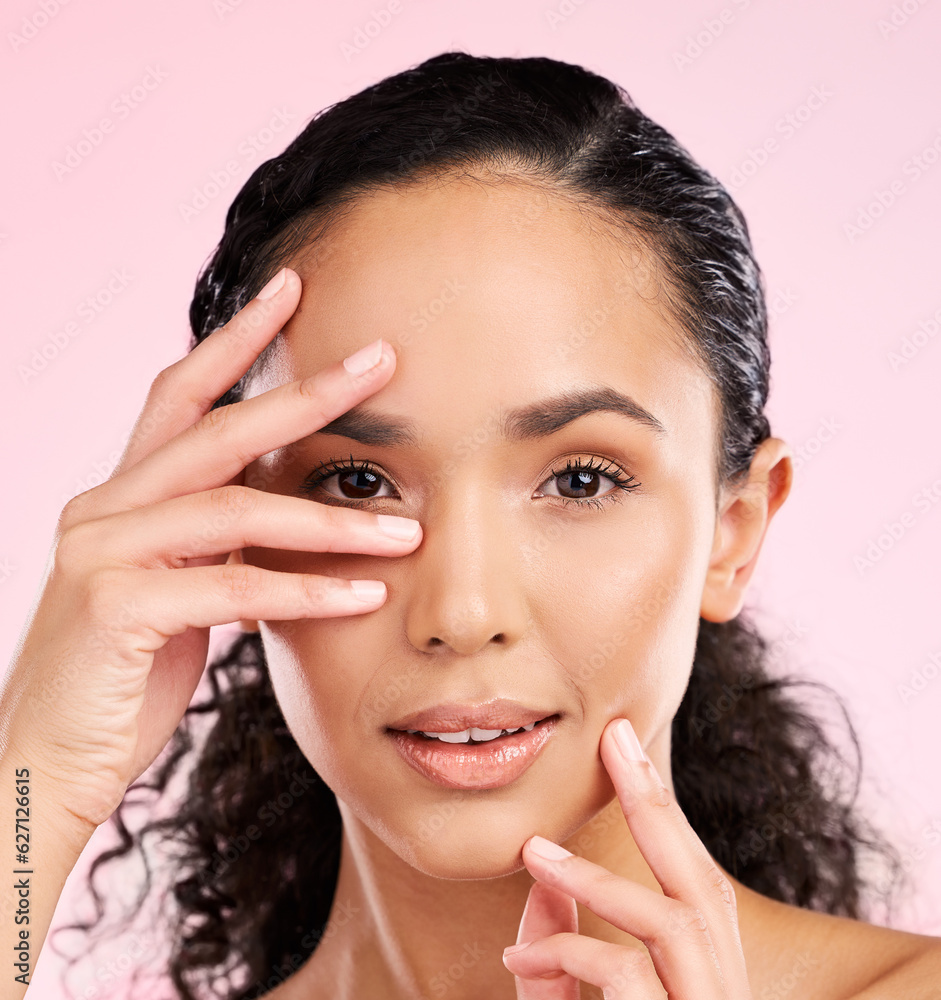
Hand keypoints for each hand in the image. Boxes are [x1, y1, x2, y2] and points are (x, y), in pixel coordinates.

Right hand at [2, 267, 421, 835]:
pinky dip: (306, 592)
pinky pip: (234, 588)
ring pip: (235, 511)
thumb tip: (280, 517)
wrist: (45, 760)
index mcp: (121, 498)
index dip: (234, 339)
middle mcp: (105, 509)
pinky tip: (364, 596)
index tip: (291, 291)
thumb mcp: (173, 595)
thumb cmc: (119, 681)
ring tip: (406, 532)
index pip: (182, 397)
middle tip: (381, 360)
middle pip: (218, 431)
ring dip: (330, 522)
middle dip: (305, 393)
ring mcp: (102, 554)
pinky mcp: (115, 610)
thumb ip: (212, 547)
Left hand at [502, 718, 752, 997]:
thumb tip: (543, 890)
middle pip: (705, 887)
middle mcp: (721, 997)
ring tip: (533, 852)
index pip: (697, 890)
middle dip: (658, 805)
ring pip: (674, 923)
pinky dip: (572, 950)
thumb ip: (566, 964)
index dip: (666, 819)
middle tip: (614, 734)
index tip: (626, 752)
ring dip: (598, 879)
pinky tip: (518, 958)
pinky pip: (629, 973)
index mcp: (707, 985)